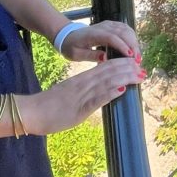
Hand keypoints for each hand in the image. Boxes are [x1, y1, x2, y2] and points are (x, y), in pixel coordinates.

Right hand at [25, 57, 145, 135]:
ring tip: (139, 75)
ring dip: (124, 78)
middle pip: (109, 72)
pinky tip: (120, 90)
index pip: (105, 67)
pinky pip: (95, 99)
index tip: (136, 64)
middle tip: (144, 69)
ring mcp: (81, 95)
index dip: (122, 65)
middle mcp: (83, 84)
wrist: (32, 111)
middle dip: (128, 69)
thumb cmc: (50, 106)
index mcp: (82, 80)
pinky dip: (109, 94)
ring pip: (106, 82)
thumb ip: (86, 90)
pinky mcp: (78, 108)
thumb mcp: (71, 93)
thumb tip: (103, 90)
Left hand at [58, 20, 140, 64]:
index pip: (112, 37)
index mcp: (93, 34)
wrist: (68, 35)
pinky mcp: (111, 25)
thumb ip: (90, 56)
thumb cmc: (72, 46)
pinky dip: (132, 37)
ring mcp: (108, 24)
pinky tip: (135, 47)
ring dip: (134, 42)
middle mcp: (103, 26)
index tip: (130, 56)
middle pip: (123, 32)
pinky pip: (125, 29)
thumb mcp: (76, 54)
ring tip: (138, 56)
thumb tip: (105, 58)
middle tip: (138, 60)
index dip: (122, 46)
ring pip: (126, 29)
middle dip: (133, 45)